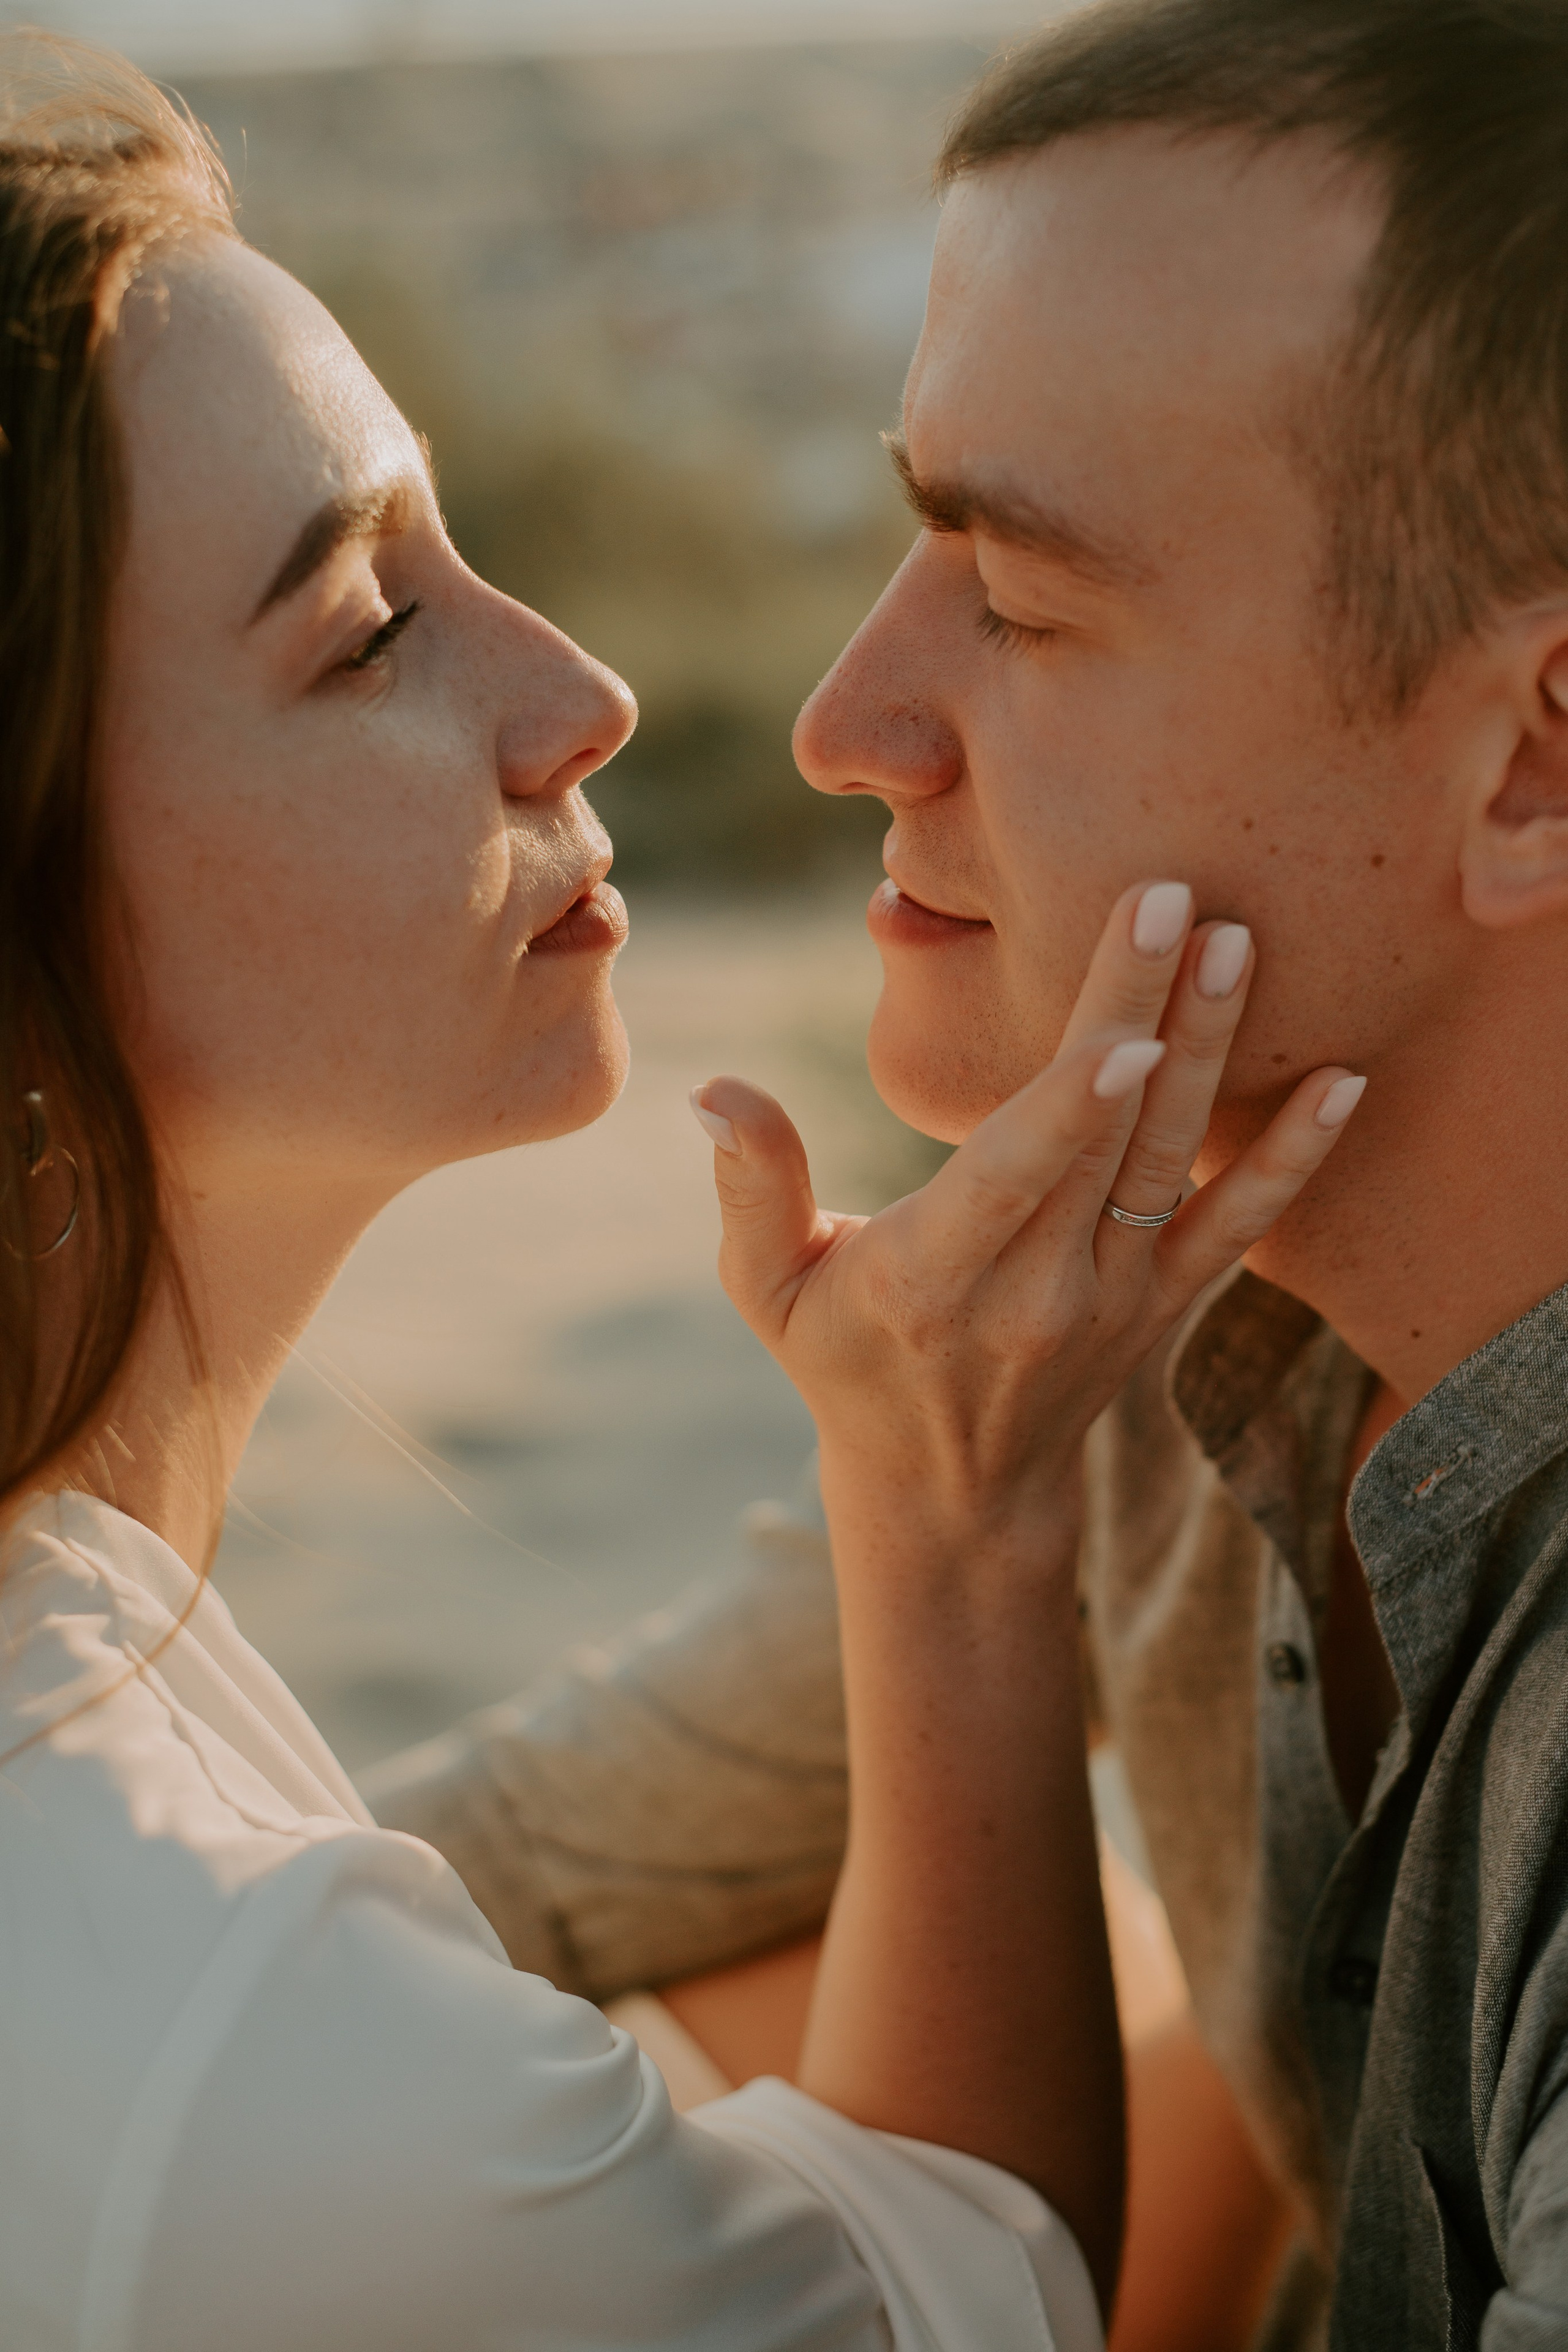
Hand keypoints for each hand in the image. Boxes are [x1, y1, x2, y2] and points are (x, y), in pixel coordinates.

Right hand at [691, 880, 1362, 1544]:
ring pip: (1174, 1165)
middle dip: (1145, 1015)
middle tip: (1180, 896)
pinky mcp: (1164, 1305)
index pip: (1014, 1182)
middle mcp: (1039, 1293)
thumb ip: (752, 1186)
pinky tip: (1346, 1083)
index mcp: (936, 1278)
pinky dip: (1296, 1161)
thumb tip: (712, 1087)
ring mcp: (1115, 1301)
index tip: (1124, 1029)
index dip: (1070, 1108)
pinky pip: (1241, 1229)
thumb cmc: (845, 1366)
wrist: (954, 1492)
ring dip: (1214, 1053)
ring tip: (1241, 946)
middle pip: (1104, 1141)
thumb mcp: (770, 1292)